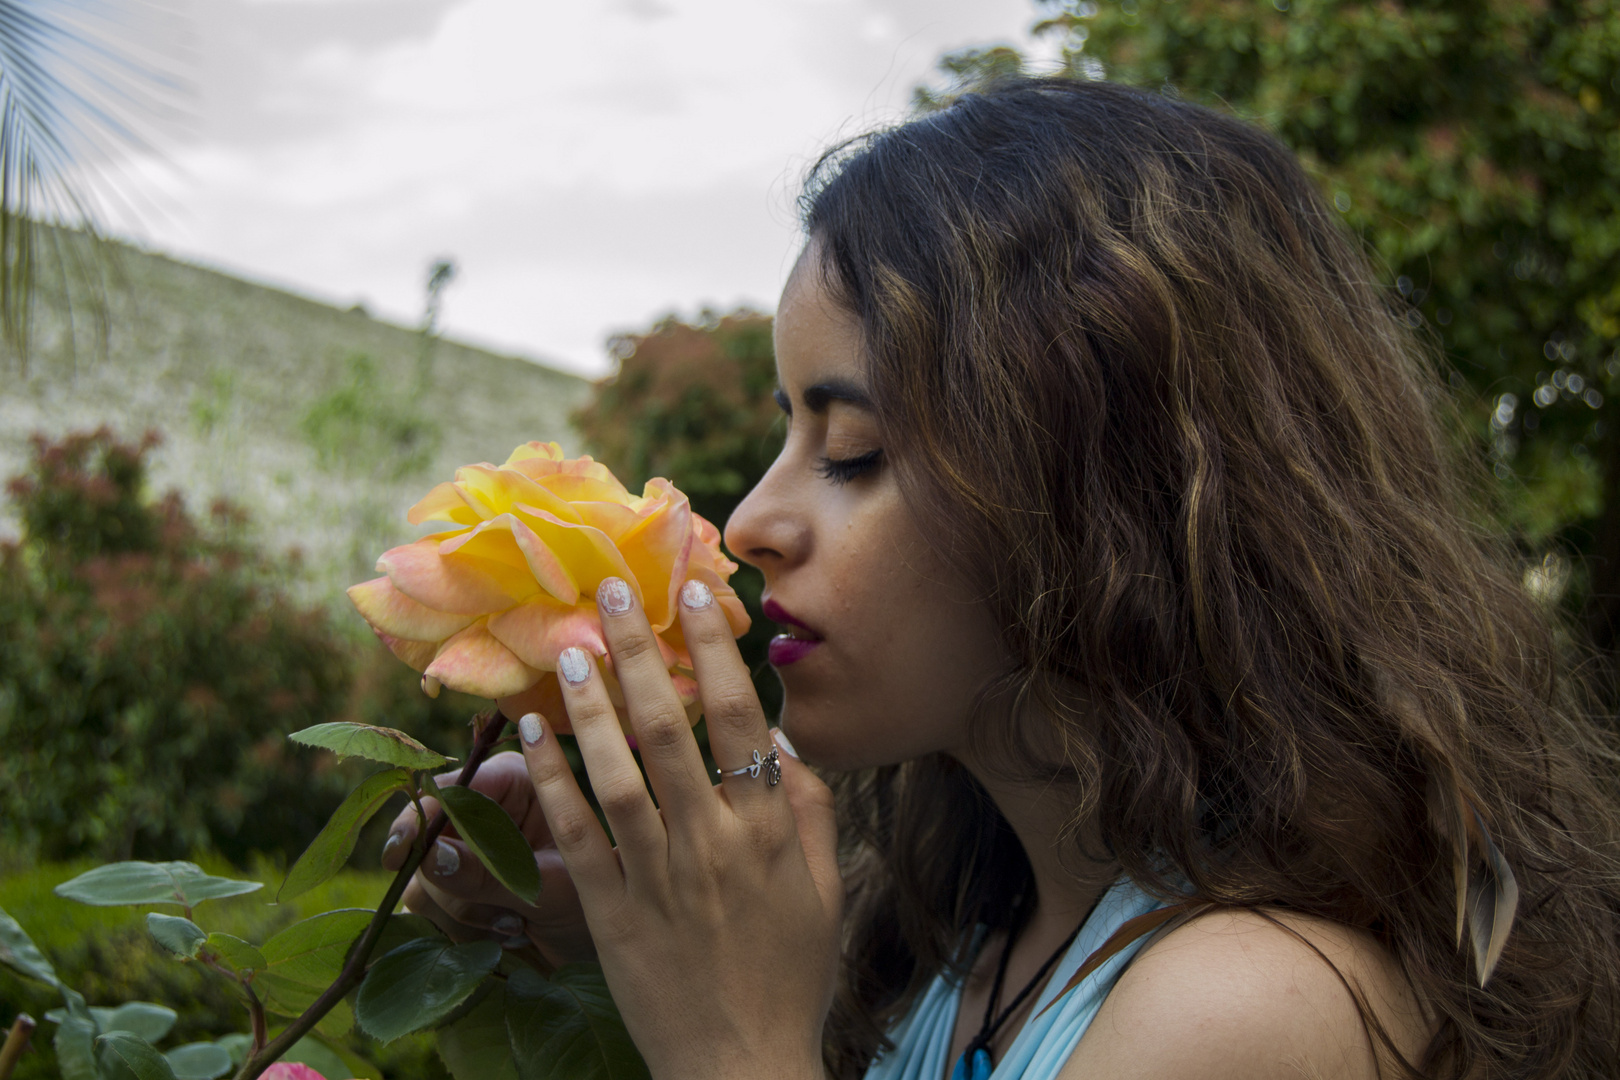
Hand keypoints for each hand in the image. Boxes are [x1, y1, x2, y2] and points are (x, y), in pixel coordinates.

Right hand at [380, 750, 594, 966]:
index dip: (418, 820)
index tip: (401, 855)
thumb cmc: (599, 900)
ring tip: (515, 924)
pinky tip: (505, 932)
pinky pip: (426, 905)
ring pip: (420, 876)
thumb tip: (431, 855)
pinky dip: (460, 928)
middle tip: (504, 915)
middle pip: (425, 837)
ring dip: (462, 913)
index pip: (447, 789)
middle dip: (454, 885)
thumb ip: (490, 873)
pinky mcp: (455, 879)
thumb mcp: (548, 887)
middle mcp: (484, 804)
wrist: (609, 940)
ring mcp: (465, 844)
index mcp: (513, 779)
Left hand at [518, 576, 840, 1079]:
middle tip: (615, 591)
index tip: (697, 593)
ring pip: (615, 773)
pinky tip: (534, 732)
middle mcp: (708, 844)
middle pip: (669, 729)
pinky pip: (575, 835)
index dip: (717, 649)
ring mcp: (653, 877)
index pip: (739, 719)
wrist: (741, 1065)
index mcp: (764, 833)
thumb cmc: (790, 976)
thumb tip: (782, 741)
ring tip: (569, 645)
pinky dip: (552, 780)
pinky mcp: (607, 912)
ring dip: (590, 704)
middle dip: (641, 651)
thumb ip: (809, 811)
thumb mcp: (824, 891)